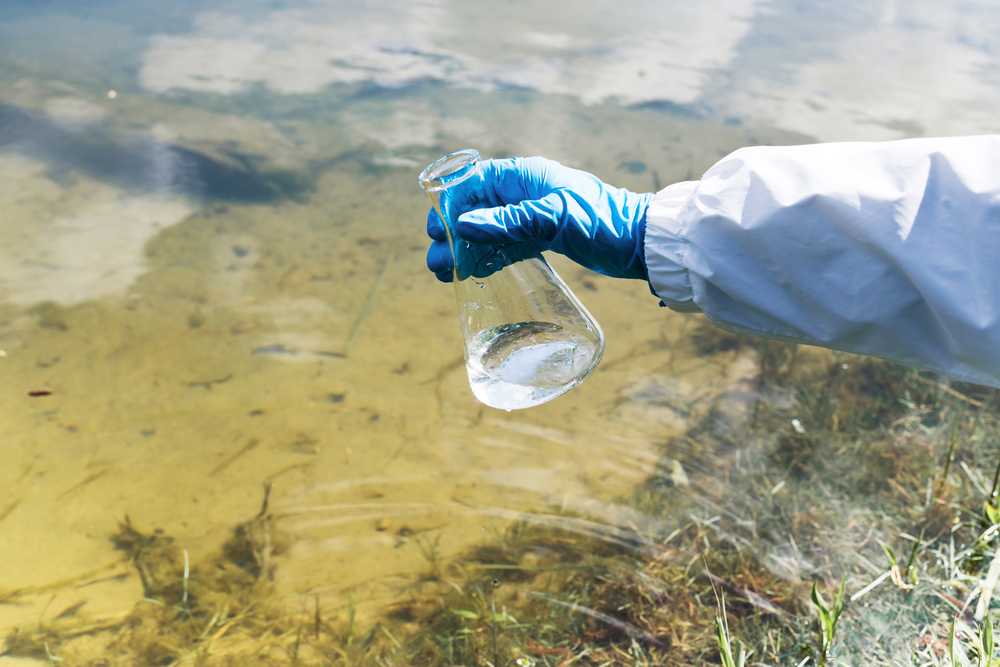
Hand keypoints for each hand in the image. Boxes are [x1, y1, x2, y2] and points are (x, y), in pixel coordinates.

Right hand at [426, 157, 652, 281]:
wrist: (641, 243)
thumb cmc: (602, 222)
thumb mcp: (553, 219)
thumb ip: (509, 222)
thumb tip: (464, 225)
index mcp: (525, 175)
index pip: (474, 183)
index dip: (451, 205)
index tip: (436, 230)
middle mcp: (524, 191)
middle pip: (475, 209)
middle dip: (453, 234)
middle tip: (436, 262)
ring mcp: (531, 214)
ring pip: (486, 229)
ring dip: (464, 249)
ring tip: (444, 274)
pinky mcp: (541, 236)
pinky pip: (504, 244)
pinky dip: (485, 257)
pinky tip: (470, 273)